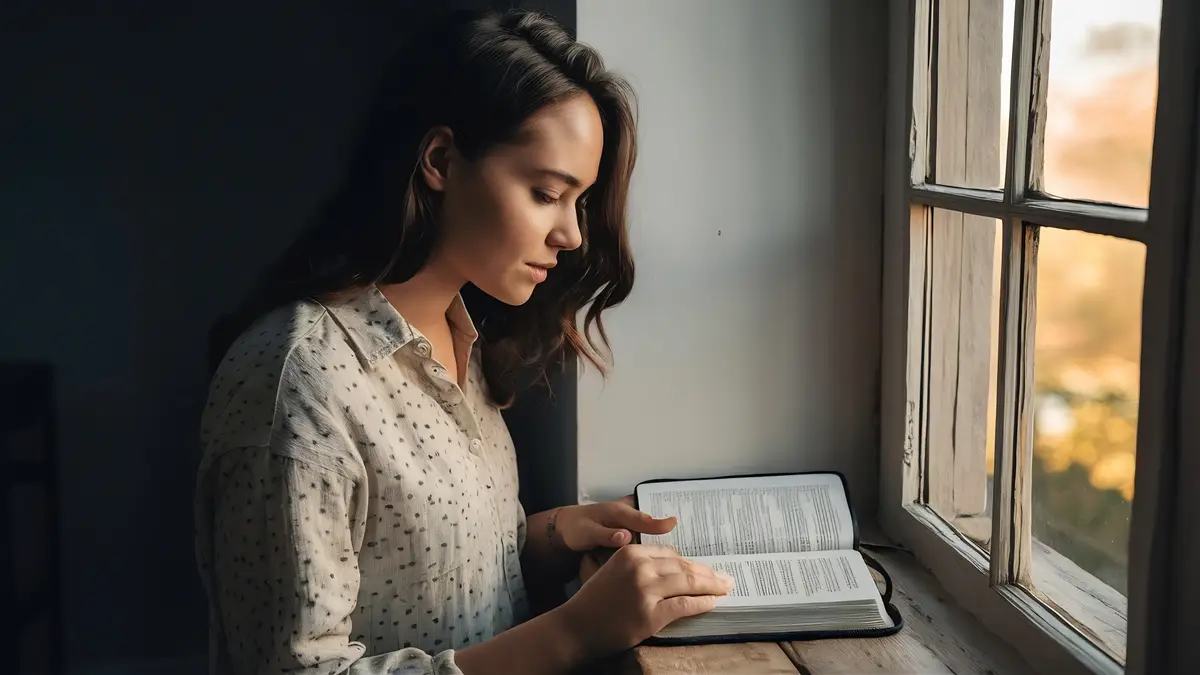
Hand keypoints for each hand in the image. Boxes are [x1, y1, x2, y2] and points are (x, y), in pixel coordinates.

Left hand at [553, 496, 675, 551]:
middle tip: (688, 541)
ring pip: (652, 530)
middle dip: (669, 530)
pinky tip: (665, 558)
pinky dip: (655, 545)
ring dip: (664, 539)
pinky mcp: (630, 532)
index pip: (643, 518)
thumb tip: (625, 536)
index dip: (659, 524)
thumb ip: (606, 535)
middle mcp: (628, 514)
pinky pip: (646, 537)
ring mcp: (630, 523)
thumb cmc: (576, 528)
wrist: (567, 528)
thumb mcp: (587, 532)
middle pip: (654, 522)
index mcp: (619, 511)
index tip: (674, 525)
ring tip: (682, 554)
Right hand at [558, 544, 733, 657]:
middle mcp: (639, 567)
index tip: (706, 568)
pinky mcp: (650, 614)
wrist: (575, 627)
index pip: (671, 554)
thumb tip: (676, 568)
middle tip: (725, 578)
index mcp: (631, 553)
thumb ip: (641, 566)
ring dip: (711, 585)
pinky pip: (684, 605)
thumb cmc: (595, 601)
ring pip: (688, 583)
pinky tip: (712, 602)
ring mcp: (645, 590)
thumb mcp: (615, 571)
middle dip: (708, 573)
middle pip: (683, 566)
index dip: (692, 562)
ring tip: (725, 587)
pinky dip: (701, 603)